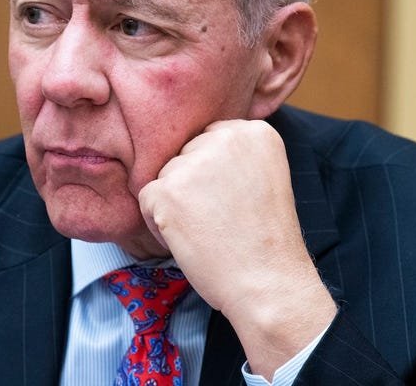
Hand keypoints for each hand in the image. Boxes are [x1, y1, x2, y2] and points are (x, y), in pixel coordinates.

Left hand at [138, 119, 336, 379]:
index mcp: (254, 131)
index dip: (213, 176)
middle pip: (184, 154)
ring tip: (209, 231)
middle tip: (222, 219)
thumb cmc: (265, 240)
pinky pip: (146, 198)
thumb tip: (187, 150)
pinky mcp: (167, 190)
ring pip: (164, 176)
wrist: (269, 283)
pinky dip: (158, 223)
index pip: (208, 140)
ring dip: (176, 205)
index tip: (234, 202)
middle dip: (192, 187)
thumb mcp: (263, 177)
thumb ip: (231, 156)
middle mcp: (225, 138)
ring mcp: (194, 163)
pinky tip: (191, 239)